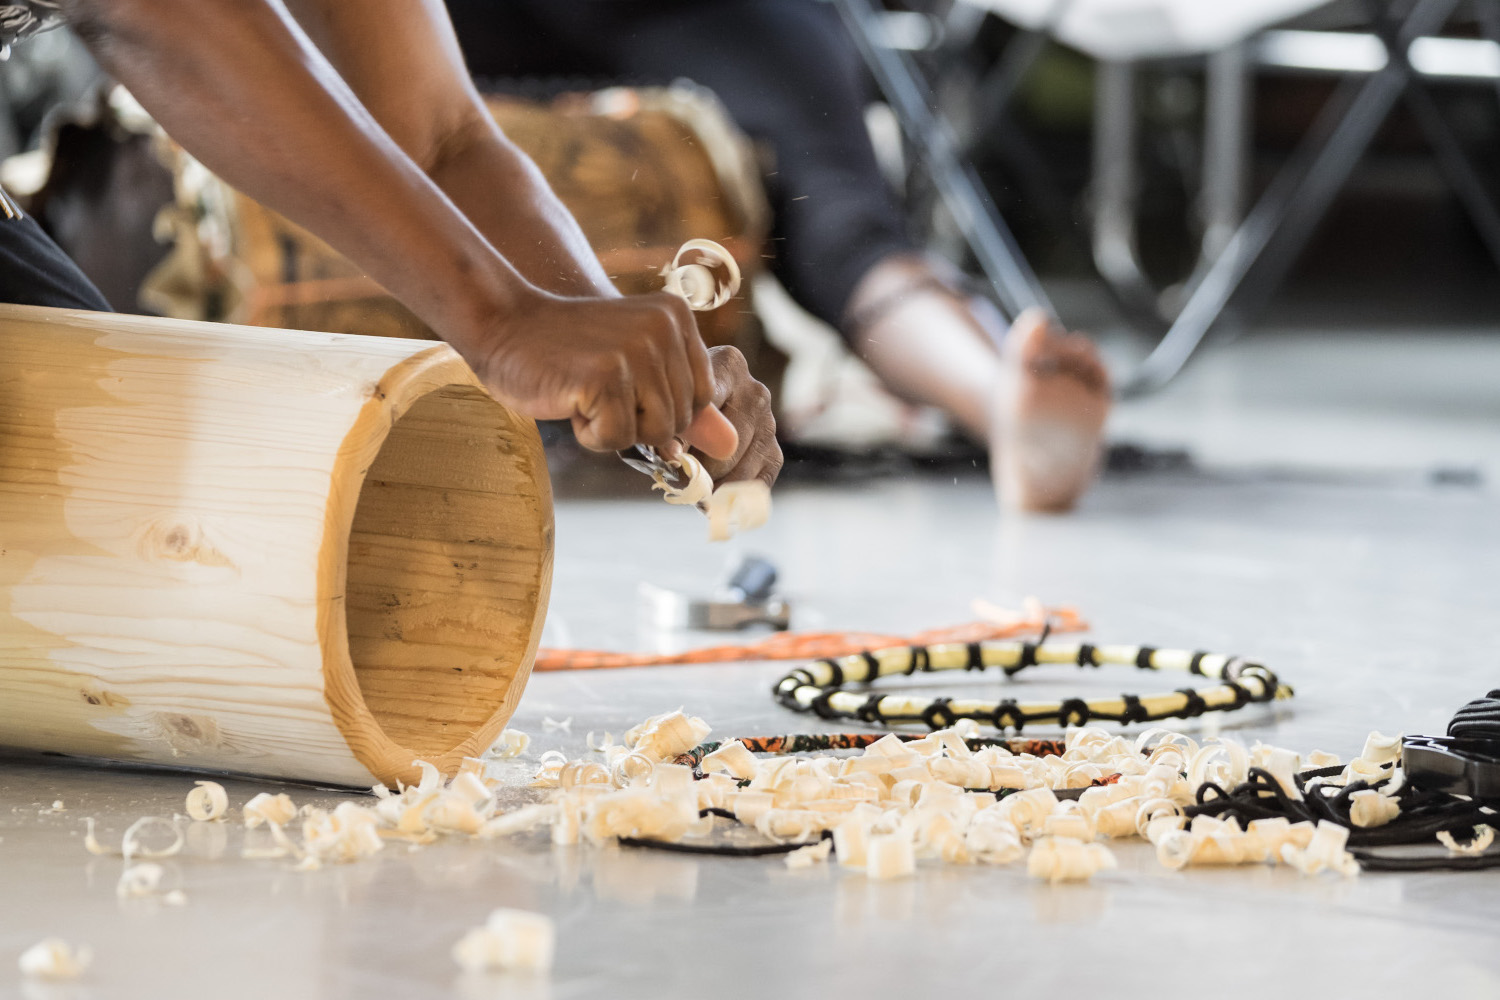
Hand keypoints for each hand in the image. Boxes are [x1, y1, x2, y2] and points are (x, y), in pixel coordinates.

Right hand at [474, 289, 736, 458]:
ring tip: (586, 393)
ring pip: (654, 435)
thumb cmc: (569, 353)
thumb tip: (731, 445)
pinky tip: (569, 399)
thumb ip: (683, 404)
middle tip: (597, 388)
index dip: (660, 411)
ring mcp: (635, 350)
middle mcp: (664, 327)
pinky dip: (590, 434)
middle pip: (678, 421)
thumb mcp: (636, 369)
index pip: (700, 400)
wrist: (503, 326)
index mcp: (678, 318)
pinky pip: (616, 440)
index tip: (623, 386)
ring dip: (613, 430)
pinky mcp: (604, 377)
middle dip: (635, 422)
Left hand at [674, 346, 781, 487]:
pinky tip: (714, 502)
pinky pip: (757, 483)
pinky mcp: (774, 452)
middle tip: (678, 480)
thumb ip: (670, 422)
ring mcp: (769, 423)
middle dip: (699, 467)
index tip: (670, 452)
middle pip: (727, 442)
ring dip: (715, 486)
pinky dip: (735, 497)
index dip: (687, 432)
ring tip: (692, 494)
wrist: (701, 403)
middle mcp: (756, 392)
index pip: (709, 400)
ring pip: (741, 467)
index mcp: (729, 365)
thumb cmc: (679, 398)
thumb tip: (674, 454)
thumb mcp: (670, 399)